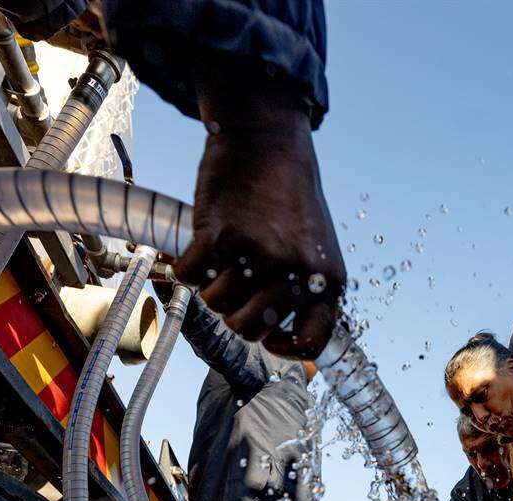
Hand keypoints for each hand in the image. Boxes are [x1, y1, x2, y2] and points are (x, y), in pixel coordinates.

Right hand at [172, 58, 343, 359]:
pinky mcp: (224, 239)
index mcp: (327, 282)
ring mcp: (262, 258)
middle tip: (232, 280)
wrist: (267, 141)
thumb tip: (273, 337)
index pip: (311, 342)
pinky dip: (184, 264)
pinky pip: (190, 277)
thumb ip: (302, 289)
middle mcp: (298, 275)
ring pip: (216, 303)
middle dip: (232, 310)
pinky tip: (197, 243)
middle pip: (248, 329)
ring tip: (221, 252)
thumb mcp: (313, 247)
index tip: (267, 338)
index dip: (284, 348)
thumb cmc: (286, 197)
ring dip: (209, 283)